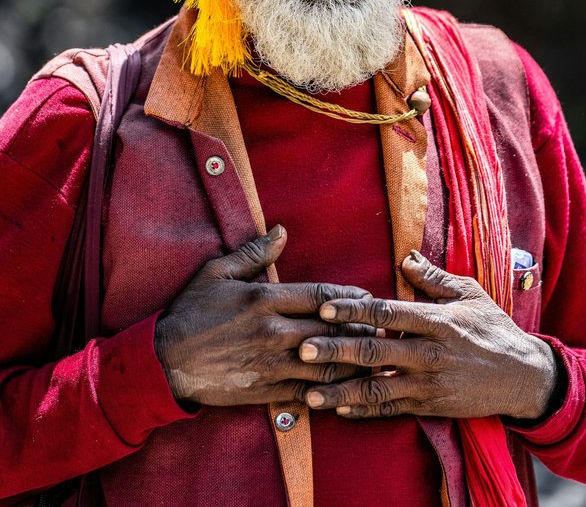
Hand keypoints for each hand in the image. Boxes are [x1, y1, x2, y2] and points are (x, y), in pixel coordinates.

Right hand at [155, 225, 374, 405]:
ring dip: (353, 360)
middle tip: (382, 327)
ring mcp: (271, 363)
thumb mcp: (217, 273)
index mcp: (264, 299)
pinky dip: (330, 389)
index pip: (320, 295)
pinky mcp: (266, 389)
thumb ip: (253, 253)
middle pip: (331, 329)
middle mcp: (273, 331)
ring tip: (373, 357)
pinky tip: (346, 386)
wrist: (165, 361)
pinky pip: (308, 391)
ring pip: (326, 363)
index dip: (349, 296)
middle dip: (360, 328)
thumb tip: (281, 231)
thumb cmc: (191, 312)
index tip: (367, 296)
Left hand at [299, 251, 557, 420]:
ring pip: (377, 388)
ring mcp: (428, 384)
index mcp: (437, 321)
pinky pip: (391, 410)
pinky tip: (339, 408)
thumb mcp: (470, 294)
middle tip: (303, 350)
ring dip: (341, 390)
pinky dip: (364, 411)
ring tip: (310, 392)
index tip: (324, 309)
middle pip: (374, 351)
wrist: (524, 377)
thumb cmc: (493, 328)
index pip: (387, 313)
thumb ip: (434, 278)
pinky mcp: (430, 406)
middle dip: (336, 351)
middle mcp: (429, 354)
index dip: (354, 311)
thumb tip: (405, 257)